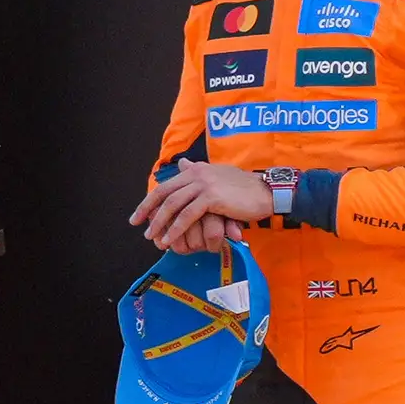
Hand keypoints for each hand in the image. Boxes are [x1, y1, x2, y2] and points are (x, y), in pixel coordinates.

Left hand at [128, 161, 273, 252]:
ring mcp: (204, 184)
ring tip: (152, 237)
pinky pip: (187, 216)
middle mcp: (197, 173)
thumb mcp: (219, 177)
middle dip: (148, 209)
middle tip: (136, 223)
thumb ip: (199, 172)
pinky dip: (175, 229)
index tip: (140, 214)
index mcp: (197, 169)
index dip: (151, 200)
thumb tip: (184, 163)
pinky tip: (169, 239)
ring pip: (173, 204)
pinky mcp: (212, 197)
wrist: (267, 192)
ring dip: (160, 222)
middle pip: (164, 192)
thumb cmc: (246, 189)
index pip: (167, 184)